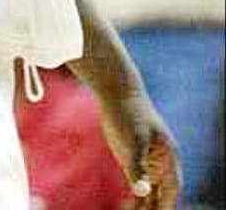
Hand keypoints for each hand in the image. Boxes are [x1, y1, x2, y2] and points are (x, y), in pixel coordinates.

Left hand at [100, 92, 181, 209]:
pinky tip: (124, 206)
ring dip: (143, 205)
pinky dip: (133, 196)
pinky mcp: (133, 156)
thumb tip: (142, 191)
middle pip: (161, 193)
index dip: (165, 205)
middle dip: (154, 208)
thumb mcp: (132, 140)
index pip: (171, 189)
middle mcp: (160, 160)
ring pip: (149, 190)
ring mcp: (147, 158)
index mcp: (168, 156)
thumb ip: (137, 167)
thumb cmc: (127, 113)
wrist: (116, 90)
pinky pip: (137, 181)